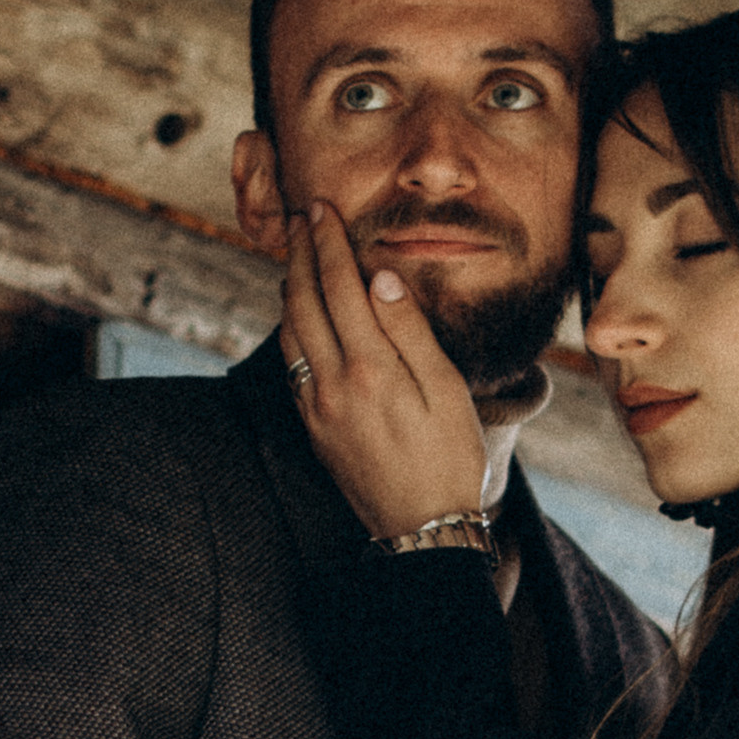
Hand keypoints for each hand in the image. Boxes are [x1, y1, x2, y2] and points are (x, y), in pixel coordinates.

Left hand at [279, 201, 489, 538]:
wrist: (422, 530)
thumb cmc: (449, 459)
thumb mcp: (446, 390)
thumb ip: (409, 330)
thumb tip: (379, 277)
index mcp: (369, 369)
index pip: (339, 286)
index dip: (327, 242)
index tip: (321, 208)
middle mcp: (331, 384)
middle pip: (302, 302)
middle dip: (299, 254)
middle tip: (300, 218)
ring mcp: (316, 408)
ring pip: (289, 332)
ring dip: (289, 288)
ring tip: (296, 257)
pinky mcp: (312, 427)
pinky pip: (291, 363)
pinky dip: (291, 327)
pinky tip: (300, 316)